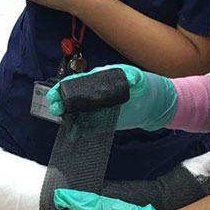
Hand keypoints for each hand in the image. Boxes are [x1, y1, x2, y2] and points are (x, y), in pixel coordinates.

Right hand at [47, 65, 177, 130]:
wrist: (152, 105)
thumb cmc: (143, 86)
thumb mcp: (138, 78)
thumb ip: (132, 77)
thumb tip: (131, 79)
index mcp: (98, 80)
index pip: (77, 82)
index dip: (65, 87)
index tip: (58, 93)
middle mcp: (93, 94)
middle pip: (72, 97)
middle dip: (62, 102)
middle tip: (57, 107)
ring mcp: (96, 108)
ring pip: (76, 112)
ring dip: (67, 117)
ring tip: (64, 121)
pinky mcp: (100, 121)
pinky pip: (86, 125)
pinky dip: (78, 129)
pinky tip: (74, 133)